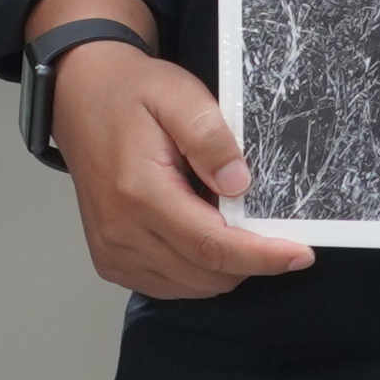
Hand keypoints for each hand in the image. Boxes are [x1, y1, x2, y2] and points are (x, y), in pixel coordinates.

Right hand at [45, 33, 312, 301]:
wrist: (79, 96)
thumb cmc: (129, 94)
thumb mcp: (178, 93)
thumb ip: (210, 137)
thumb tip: (240, 184)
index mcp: (139, 192)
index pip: (212, 246)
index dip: (262, 256)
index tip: (300, 254)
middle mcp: (121, 231)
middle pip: (206, 274)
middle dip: (248, 260)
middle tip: (267, 226)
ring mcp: (112, 250)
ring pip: (190, 286)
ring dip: (222, 266)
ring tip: (225, 220)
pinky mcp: (110, 259)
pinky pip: (167, 285)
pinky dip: (195, 271)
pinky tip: (199, 234)